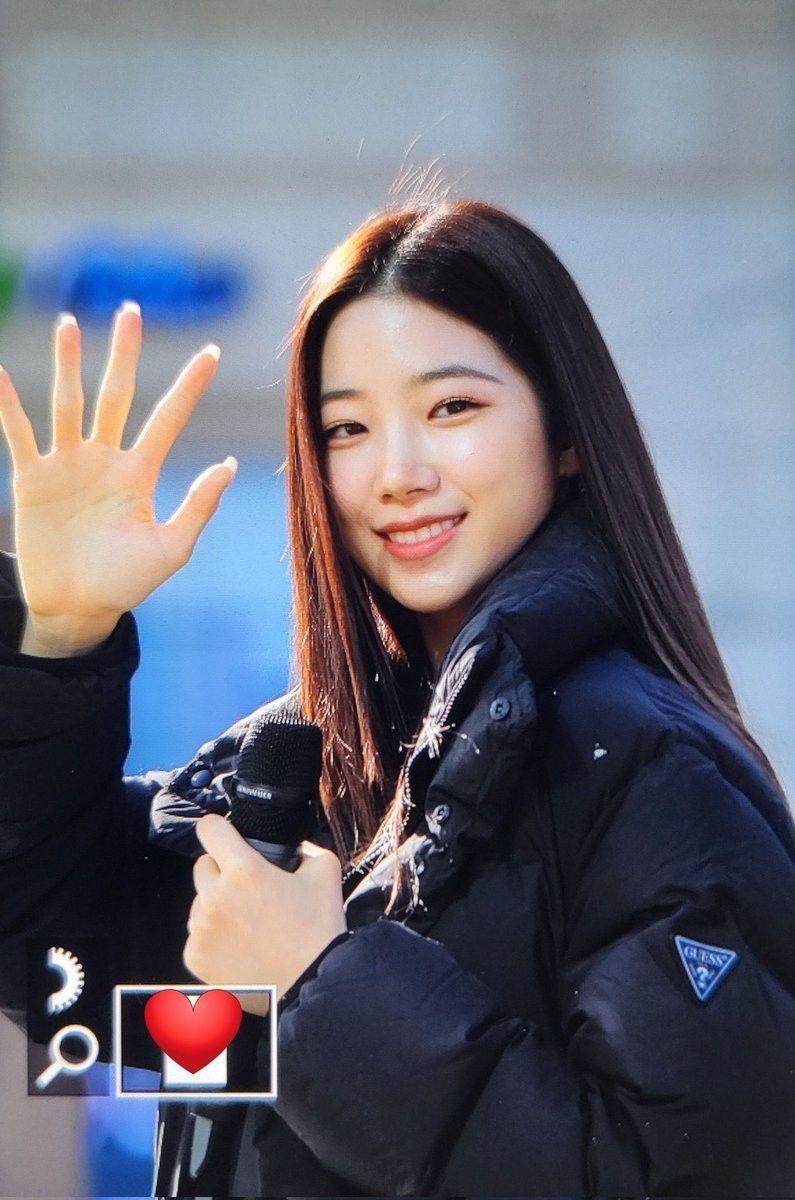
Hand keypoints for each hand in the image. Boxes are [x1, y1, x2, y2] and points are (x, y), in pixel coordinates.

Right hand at [0, 305, 236, 641]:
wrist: (77, 610)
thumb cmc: (126, 583)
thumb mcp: (171, 549)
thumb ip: (198, 506)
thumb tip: (230, 464)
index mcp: (141, 473)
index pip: (168, 418)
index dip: (189, 387)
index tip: (213, 351)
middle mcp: (105, 459)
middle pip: (116, 395)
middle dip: (124, 355)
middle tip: (131, 311)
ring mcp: (67, 465)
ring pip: (68, 403)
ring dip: (67, 364)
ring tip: (69, 325)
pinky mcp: (33, 479)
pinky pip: (18, 434)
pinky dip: (8, 404)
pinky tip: (1, 372)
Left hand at [184, 813, 347, 1015]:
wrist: (311, 985)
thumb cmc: (318, 931)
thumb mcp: (325, 872)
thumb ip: (306, 848)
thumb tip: (294, 847)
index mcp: (243, 871)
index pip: (209, 828)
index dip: (219, 828)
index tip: (225, 836)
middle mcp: (215, 897)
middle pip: (202, 865)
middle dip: (223, 871)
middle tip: (251, 890)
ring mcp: (201, 929)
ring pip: (199, 902)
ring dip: (217, 906)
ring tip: (249, 924)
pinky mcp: (195, 957)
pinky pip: (198, 935)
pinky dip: (214, 938)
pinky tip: (241, 946)